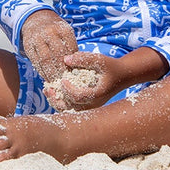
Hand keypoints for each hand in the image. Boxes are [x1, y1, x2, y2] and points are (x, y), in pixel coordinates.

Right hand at [19, 10, 77, 85]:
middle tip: (67, 81)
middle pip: (58, 55)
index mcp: (63, 29)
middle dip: (63, 70)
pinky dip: (42, 72)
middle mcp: (50, 32)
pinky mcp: (29, 45)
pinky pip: (36, 61)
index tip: (76, 73)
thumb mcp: (65, 32)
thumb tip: (78, 66)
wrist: (35, 18)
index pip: (70, 49)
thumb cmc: (55, 29)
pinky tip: (47, 78)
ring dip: (52, 73)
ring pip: (45, 59)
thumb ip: (71, 46)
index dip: (73, 63)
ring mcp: (38, 38)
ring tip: (57, 82)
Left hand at [51, 48, 169, 111]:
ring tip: (47, 91)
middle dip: (57, 100)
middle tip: (47, 90)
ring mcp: (90, 107)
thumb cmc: (111, 66)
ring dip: (56, 102)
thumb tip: (65, 59)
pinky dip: (61, 102)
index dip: (68, 89)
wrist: (122, 75)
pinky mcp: (87, 106)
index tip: (62, 79)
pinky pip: (71, 108)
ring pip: (69, 111)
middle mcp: (94, 104)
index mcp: (98, 95)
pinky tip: (54, 92)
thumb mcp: (101, 60)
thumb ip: (84, 58)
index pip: (79, 97)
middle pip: (71, 109)